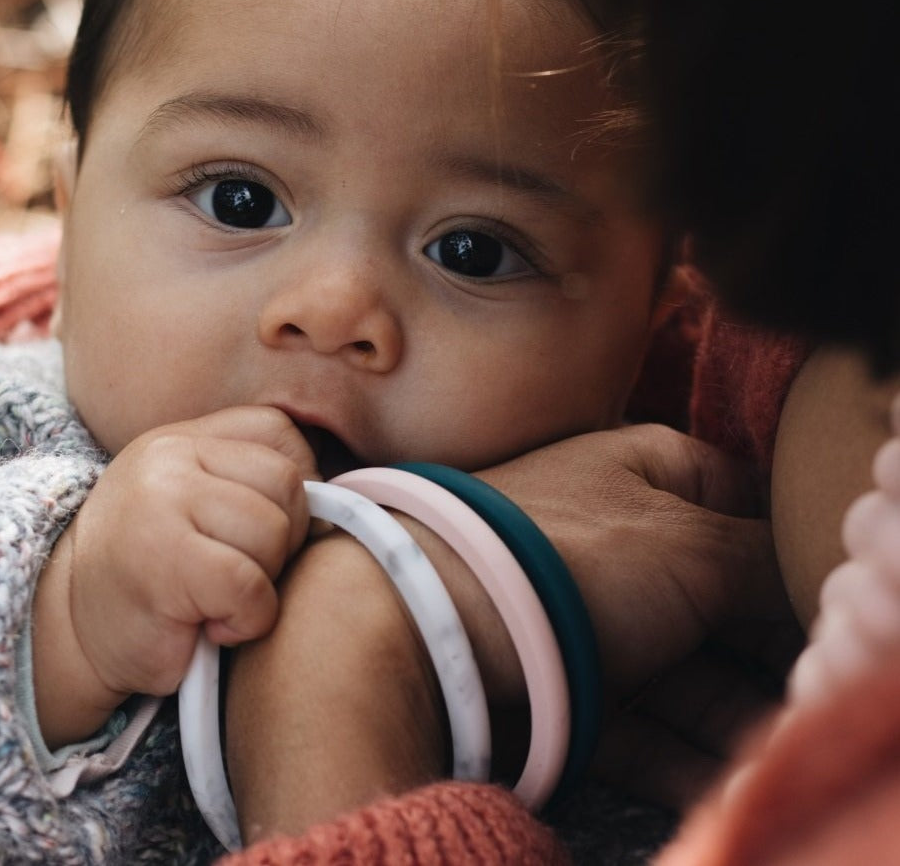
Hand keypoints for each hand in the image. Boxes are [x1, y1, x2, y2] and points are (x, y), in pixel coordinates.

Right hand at [33, 406, 316, 746]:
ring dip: (264, 583)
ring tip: (219, 598)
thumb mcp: (197, 505)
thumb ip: (252, 483)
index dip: (297, 487)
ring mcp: (163, 503)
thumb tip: (337, 495)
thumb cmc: (152, 573)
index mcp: (184, 439)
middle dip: (284, 540)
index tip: (268, 531)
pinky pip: (252, 585)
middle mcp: (170, 459)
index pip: (280, 433)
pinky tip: (209, 624)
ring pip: (274, 532)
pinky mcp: (165, 561)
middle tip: (240, 572)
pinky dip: (247, 619)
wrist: (70, 630)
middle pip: (288, 484)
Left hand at [473, 424, 796, 805]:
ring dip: (723, 708)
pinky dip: (671, 746)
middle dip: (756, 644)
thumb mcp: (694, 546)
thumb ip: (764, 560)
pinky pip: (630, 711)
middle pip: (711, 592)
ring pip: (675, 661)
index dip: (782, 549)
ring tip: (763, 744)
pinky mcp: (558, 674)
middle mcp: (615, 533)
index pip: (738, 498)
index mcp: (646, 469)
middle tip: (791, 685)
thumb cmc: (575, 558)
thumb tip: (802, 575)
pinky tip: (711, 777)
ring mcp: (584, 606)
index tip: (810, 600)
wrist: (436, 618)